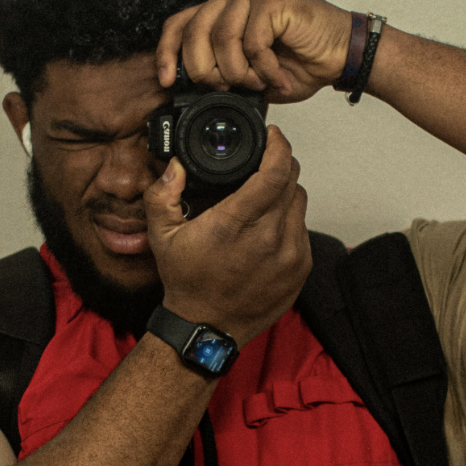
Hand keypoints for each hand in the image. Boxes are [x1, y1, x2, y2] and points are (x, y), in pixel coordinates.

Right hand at [142, 125, 311, 347]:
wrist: (208, 328)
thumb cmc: (188, 284)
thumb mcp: (162, 237)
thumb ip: (162, 196)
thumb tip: (176, 166)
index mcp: (234, 225)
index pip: (273, 173)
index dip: (278, 146)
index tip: (273, 136)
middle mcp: (268, 239)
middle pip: (292, 181)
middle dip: (280, 166)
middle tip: (265, 165)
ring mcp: (289, 256)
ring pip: (300, 203)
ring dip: (286, 193)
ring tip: (264, 199)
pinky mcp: (300, 269)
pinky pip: (303, 230)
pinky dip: (290, 221)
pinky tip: (269, 228)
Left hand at [156, 0, 351, 103]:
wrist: (340, 56)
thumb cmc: (299, 62)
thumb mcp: (247, 72)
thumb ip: (219, 70)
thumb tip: (189, 88)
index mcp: (222, 4)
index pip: (179, 23)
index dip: (167, 54)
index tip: (168, 82)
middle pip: (195, 32)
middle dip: (207, 72)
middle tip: (231, 89)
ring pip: (221, 39)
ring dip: (239, 73)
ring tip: (259, 83)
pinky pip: (252, 42)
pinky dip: (263, 69)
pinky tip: (277, 76)